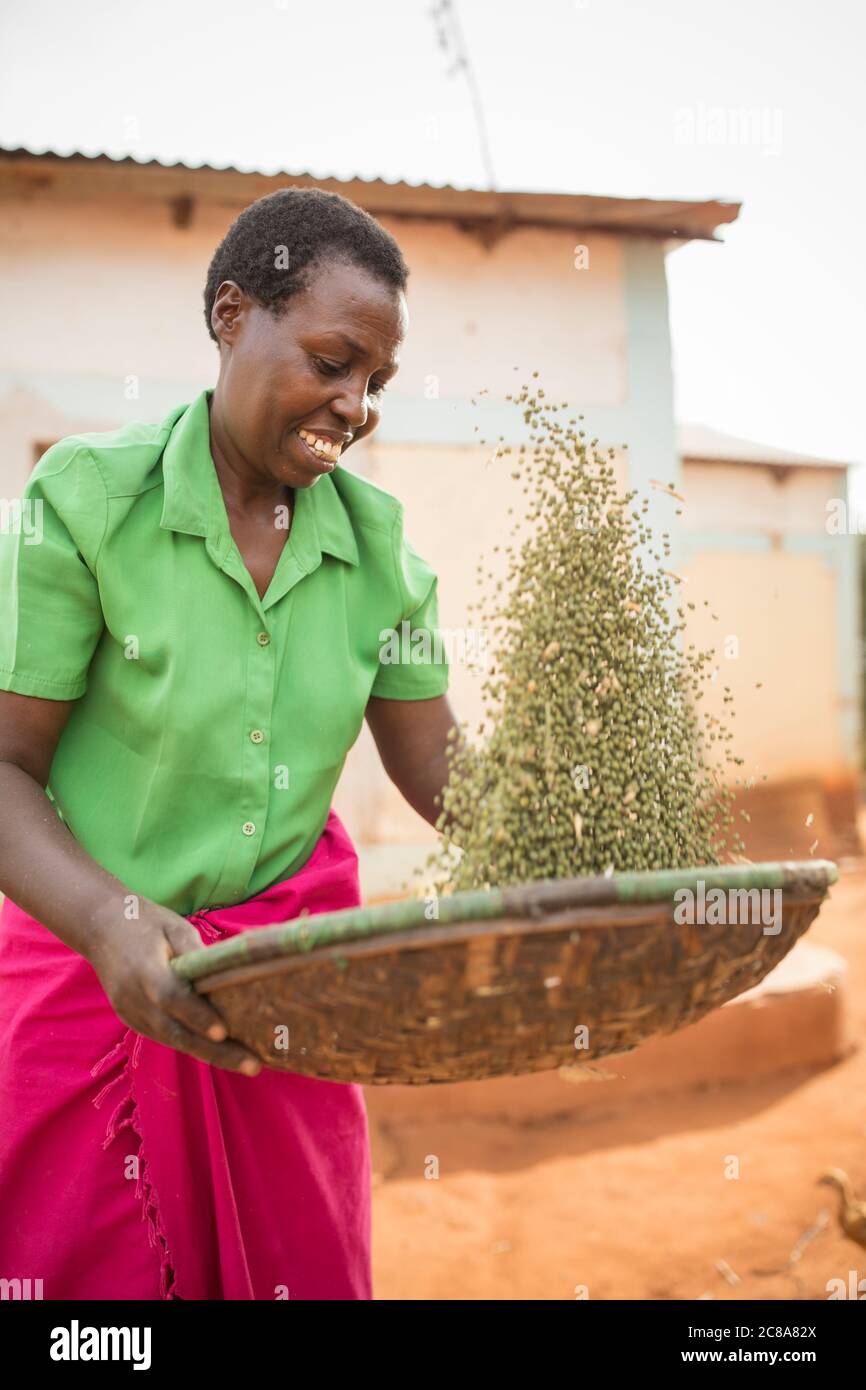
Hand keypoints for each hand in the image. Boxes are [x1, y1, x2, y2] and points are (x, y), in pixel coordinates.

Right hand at [86, 898, 263, 1074]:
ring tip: (248, 1064)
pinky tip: (222, 1053)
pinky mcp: (132, 1020)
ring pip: (173, 1040)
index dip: (197, 1016)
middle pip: (176, 1032)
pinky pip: (165, 1036)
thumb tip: (226, 971)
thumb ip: (195, 951)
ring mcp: (130, 1013)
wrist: (100, 929)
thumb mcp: (174, 926)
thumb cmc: (144, 923)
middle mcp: (134, 998)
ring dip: (210, 1055)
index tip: (224, 1032)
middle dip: (216, 1052)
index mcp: (144, 970)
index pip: (172, 998)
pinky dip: (193, 1045)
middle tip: (253, 1066)